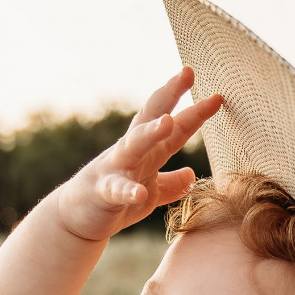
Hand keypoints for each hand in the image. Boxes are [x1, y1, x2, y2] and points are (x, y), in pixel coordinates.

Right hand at [56, 67, 221, 242]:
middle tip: (187, 73)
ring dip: (150, 133)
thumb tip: (192, 174)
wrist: (76, 220)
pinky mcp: (103, 193)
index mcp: (147, 152)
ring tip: (167, 122)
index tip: (218, 95)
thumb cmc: (114, 202)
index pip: (174, 127)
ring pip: (134, 146)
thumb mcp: (149, 192)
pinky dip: (128, 191)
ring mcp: (116, 169)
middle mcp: (131, 152)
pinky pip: (117, 190)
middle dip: (170, 95)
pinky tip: (139, 193)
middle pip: (152, 118)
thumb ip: (170, 183)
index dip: (195, 112)